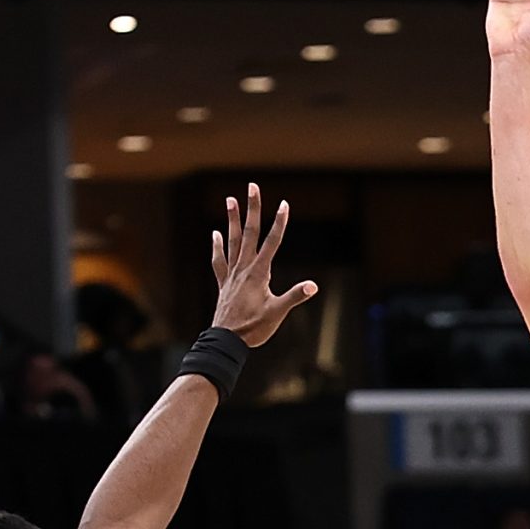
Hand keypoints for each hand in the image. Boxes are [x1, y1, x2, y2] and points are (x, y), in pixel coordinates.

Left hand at [209, 183, 318, 348]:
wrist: (226, 340)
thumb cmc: (254, 328)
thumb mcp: (278, 313)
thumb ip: (295, 296)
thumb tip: (313, 286)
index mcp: (259, 273)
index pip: (272, 242)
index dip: (279, 222)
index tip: (284, 204)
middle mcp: (244, 268)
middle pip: (250, 233)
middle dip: (253, 209)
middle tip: (252, 187)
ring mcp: (232, 274)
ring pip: (232, 241)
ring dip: (232, 220)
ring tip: (230, 199)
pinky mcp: (223, 283)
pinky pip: (219, 260)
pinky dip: (217, 246)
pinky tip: (216, 234)